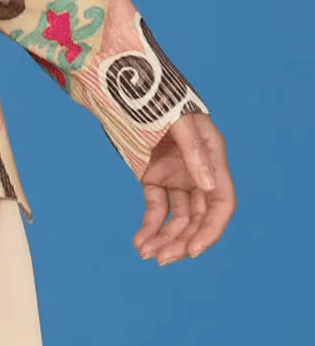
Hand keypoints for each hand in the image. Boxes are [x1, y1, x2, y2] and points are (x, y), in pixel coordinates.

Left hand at [133, 112, 234, 264]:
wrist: (125, 86)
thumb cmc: (156, 97)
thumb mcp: (179, 122)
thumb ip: (194, 151)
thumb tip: (209, 187)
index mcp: (212, 159)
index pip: (220, 204)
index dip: (210, 230)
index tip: (193, 250)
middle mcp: (198, 173)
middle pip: (198, 218)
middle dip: (183, 242)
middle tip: (162, 259)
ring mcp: (176, 177)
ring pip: (178, 219)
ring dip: (165, 239)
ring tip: (146, 254)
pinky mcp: (153, 178)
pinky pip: (156, 209)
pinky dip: (149, 227)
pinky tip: (139, 242)